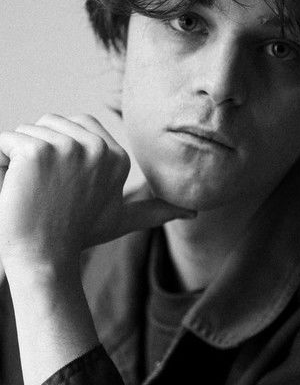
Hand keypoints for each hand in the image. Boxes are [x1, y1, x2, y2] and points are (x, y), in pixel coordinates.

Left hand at [0, 114, 193, 277]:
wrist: (45, 261)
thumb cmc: (77, 237)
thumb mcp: (123, 220)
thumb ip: (156, 211)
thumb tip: (194, 213)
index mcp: (118, 156)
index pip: (76, 125)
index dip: (60, 149)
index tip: (61, 184)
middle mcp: (98, 147)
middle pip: (51, 123)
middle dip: (40, 150)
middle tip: (45, 189)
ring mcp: (68, 148)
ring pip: (27, 131)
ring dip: (19, 158)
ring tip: (31, 191)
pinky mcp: (37, 152)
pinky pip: (5, 140)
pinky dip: (0, 160)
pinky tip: (13, 187)